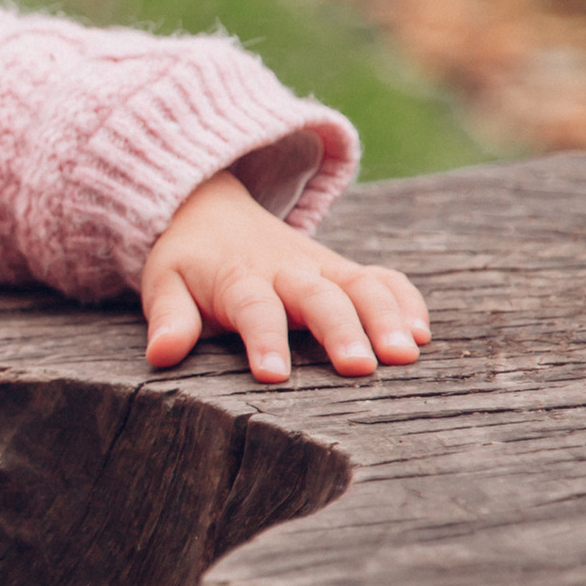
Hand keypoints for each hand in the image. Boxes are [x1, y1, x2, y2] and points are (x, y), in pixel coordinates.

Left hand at [140, 170, 430, 386]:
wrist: (212, 209)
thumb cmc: (188, 263)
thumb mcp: (165, 284)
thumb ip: (169, 318)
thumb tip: (161, 354)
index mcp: (239, 278)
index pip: (254, 308)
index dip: (264, 340)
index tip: (275, 376)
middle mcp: (287, 271)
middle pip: (319, 297)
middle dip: (342, 330)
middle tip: (361, 368)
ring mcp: (322, 268)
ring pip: (361, 285)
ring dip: (387, 316)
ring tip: (408, 354)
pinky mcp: (344, 270)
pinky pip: (383, 278)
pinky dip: (405, 299)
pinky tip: (424, 333)